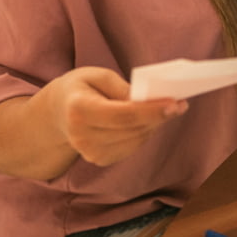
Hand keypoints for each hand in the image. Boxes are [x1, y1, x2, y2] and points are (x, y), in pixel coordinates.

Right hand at [40, 67, 187, 167]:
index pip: (122, 115)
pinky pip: (132, 146)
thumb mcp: (96, 75)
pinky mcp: (100, 160)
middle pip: (132, 129)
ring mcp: (90, 153)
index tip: (176, 103)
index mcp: (79, 110)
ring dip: (154, 124)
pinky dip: (144, 132)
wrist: (56, 114)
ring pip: (136, 140)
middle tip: (181, 103)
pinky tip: (149, 120)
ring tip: (169, 109)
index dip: (151, 110)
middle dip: (159, 116)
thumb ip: (122, 88)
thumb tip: (148, 101)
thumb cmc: (79, 89)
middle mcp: (82, 136)